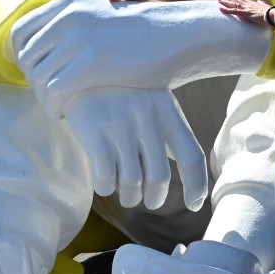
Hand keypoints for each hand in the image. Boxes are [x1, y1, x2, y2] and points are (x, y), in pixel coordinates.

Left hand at [10, 0, 268, 119]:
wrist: (177, 36)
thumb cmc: (140, 35)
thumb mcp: (99, 16)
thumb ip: (71, 24)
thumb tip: (44, 42)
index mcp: (67, 4)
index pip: (20, 33)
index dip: (23, 59)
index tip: (39, 75)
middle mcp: (68, 16)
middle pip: (25, 57)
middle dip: (32, 81)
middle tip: (50, 95)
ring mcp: (79, 38)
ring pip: (37, 77)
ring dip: (44, 98)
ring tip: (60, 106)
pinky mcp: (92, 63)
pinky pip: (54, 93)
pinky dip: (53, 108)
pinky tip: (65, 113)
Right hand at [64, 88, 208, 211]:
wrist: (78, 68)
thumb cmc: (120, 93)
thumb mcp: (151, 102)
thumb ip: (168, 133)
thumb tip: (189, 174)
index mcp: (168, 110)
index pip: (192, 157)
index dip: (196, 187)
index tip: (194, 204)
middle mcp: (147, 115)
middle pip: (159, 177)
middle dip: (155, 198)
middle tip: (149, 202)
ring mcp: (119, 121)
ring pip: (131, 181)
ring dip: (130, 197)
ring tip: (127, 196)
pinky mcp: (92, 127)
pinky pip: (105, 176)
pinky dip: (106, 188)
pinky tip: (105, 185)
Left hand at [217, 0, 269, 23]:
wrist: (272, 14)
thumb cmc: (270, 13)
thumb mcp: (265, 6)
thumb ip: (261, 4)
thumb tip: (260, 1)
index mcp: (252, 3)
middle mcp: (247, 4)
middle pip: (235, 0)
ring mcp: (245, 8)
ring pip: (232, 4)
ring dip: (225, 2)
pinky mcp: (244, 13)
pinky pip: (233, 11)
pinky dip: (226, 10)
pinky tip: (220, 8)